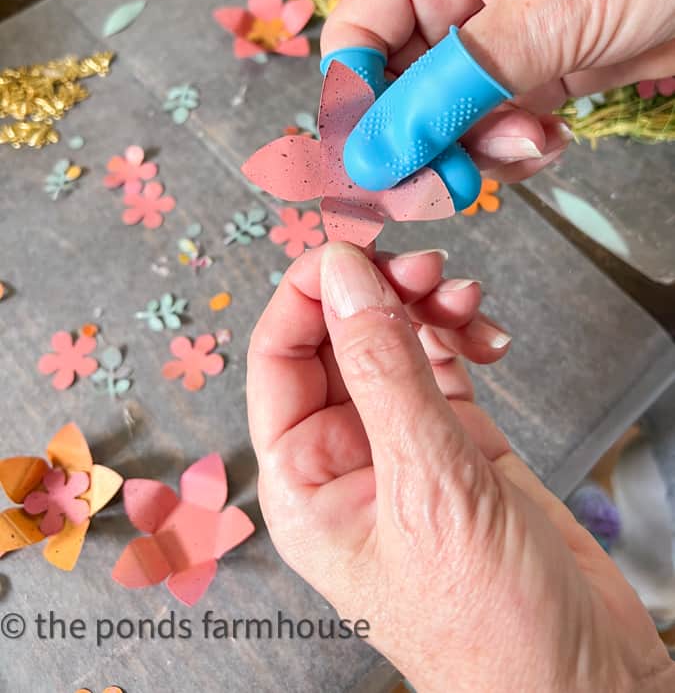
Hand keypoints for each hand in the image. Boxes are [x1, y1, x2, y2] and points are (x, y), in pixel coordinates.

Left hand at [247, 244, 673, 691]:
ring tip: (463, 299)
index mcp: (303, 476)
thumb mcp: (427, 487)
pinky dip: (460, 334)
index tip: (354, 248)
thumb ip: (384, 371)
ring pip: (394, 341)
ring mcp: (403, 442)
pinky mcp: (458, 439)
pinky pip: (443, 361)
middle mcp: (345, 453)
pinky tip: (485, 334)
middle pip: (339, 337)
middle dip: (379, 292)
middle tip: (425, 270)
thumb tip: (345, 275)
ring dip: (425, 306)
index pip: (280, 355)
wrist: (579, 681)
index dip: (310, 292)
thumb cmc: (488, 626)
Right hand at [321, 0, 674, 182]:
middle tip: (449, 183)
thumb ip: (444, 96)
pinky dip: (515, 149)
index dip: (354, 103)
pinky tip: (550, 137)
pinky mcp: (532, 77)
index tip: (370, 164)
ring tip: (530, 139)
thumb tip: (369, 158)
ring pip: (444, 123)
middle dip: (426, 140)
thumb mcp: (533, 21)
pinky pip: (493, 132)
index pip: (356, 39)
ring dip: (479, 149)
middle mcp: (450, 0)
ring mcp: (492, 45)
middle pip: (396, 93)